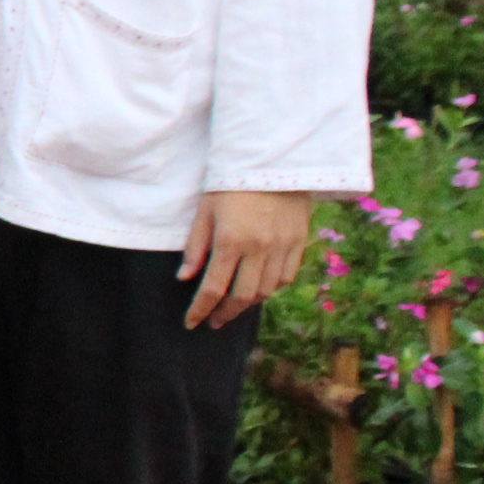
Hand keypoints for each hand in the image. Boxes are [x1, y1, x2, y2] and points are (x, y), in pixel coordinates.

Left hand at [181, 188, 310, 329]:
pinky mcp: (299, 241)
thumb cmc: (230, 182)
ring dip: (248, 304)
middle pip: (242, 296)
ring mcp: (282, 246)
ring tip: (233, 307)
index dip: (201, 310)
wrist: (272, 160)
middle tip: (213, 322)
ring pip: (267, 290)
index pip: (213, 288)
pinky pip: (287, 276)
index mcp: (230, 241)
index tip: (192, 323)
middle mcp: (259, 248)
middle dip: (225, 314)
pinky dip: (272, 288)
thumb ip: (195, 246)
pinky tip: (259, 289)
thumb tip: (184, 278)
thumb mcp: (204, 210)